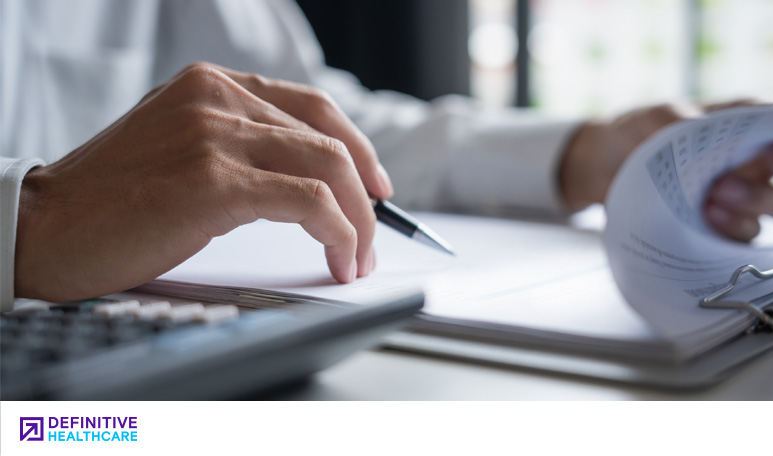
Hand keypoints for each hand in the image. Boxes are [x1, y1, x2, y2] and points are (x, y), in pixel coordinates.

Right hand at [15, 62, 392, 301]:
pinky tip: (338, 259)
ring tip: (358, 257)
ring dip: (359, 220)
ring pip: (328, 167)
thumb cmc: (112, 200)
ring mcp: (216, 135)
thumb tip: (307, 180)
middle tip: (373, 235)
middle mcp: (217, 98)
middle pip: (329, 137)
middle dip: (365, 194)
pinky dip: (340, 233)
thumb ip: (238, 146)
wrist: (44, 228)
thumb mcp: (182, 150)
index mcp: (212, 85)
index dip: (356, 146)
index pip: (313, 105)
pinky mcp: (215, 181)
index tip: (374, 185)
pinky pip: (309, 202)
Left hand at [558, 101, 772, 240]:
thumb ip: (676, 118)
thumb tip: (696, 128)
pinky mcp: (721, 226)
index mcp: (746, 125)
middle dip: (767, 186)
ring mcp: (740, 195)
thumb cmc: (637, 132)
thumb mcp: (652, 117)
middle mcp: (752, 160)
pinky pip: (745, 237)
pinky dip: (732, 233)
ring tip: (709, 205)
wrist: (602, 166)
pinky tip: (705, 224)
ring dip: (749, 210)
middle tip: (724, 186)